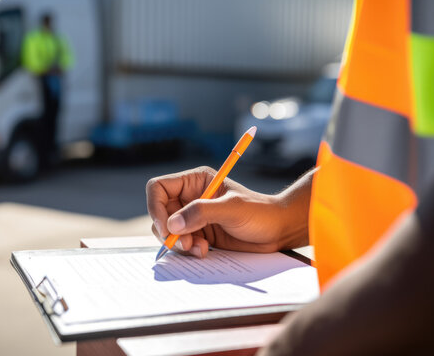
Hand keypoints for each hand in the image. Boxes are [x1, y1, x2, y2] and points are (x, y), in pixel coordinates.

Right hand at [146, 166, 310, 257]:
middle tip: (185, 244)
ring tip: (199, 248)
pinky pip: (181, 243)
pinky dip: (188, 250)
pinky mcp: (200, 234)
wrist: (278, 231)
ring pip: (168, 231)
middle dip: (168, 231)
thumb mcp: (231, 209)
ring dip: (179, 243)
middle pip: (160, 213)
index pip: (158, 188)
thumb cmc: (260, 212)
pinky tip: (205, 251)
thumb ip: (200, 213)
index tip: (165, 226)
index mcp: (195, 181)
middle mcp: (190, 197)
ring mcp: (194, 217)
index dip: (155, 207)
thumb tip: (172, 224)